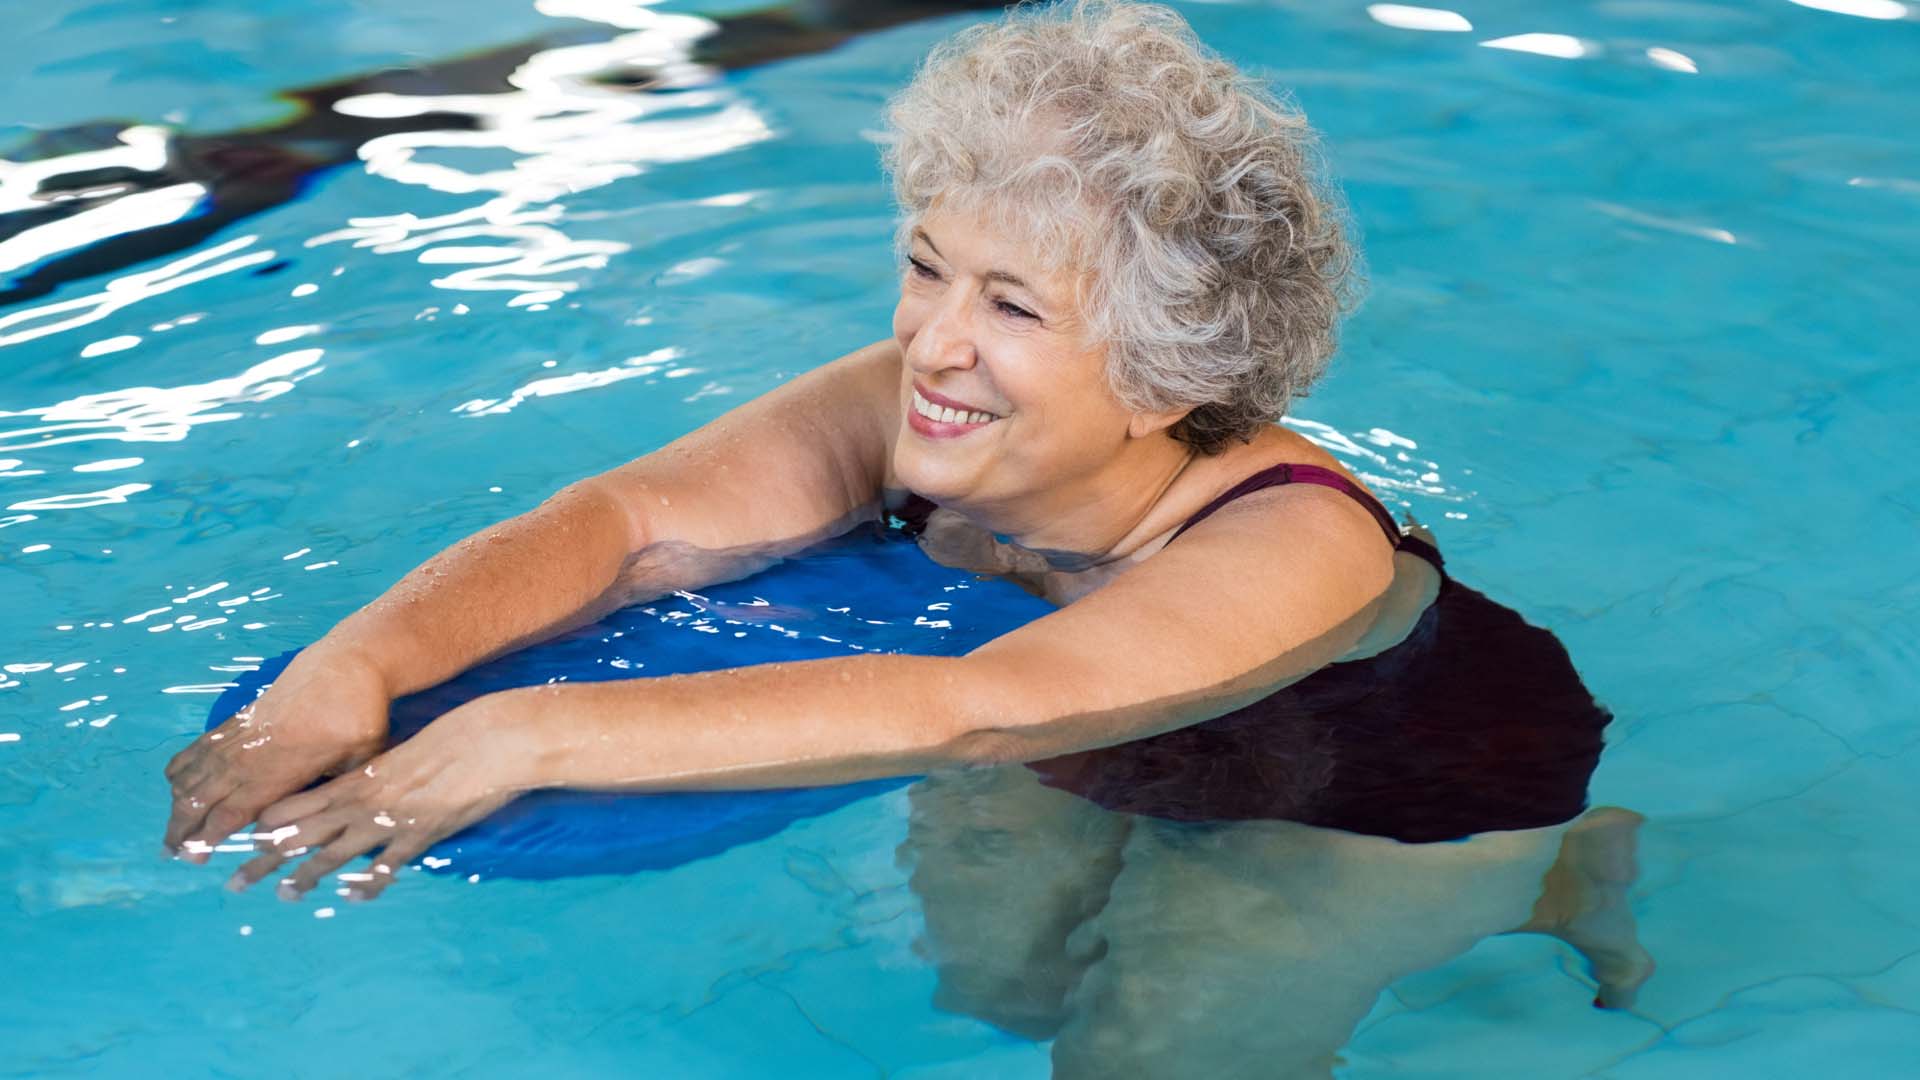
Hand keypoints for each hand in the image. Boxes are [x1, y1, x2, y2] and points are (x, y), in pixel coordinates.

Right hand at [163, 646, 389, 862]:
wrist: (347, 664)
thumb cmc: (359, 715)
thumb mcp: (360, 759)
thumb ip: (338, 791)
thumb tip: (329, 820)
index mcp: (278, 771)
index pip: (232, 812)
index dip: (209, 837)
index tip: (194, 858)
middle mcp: (250, 755)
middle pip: (201, 798)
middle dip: (183, 829)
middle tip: (172, 854)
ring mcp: (239, 736)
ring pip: (193, 775)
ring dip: (177, 804)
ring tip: (171, 832)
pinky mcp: (237, 720)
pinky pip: (197, 748)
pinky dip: (181, 769)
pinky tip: (176, 787)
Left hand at [227, 701, 527, 901]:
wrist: (487, 742)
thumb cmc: (450, 740)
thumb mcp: (403, 754)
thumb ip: (381, 775)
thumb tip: (367, 788)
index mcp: (357, 779)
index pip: (298, 805)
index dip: (269, 824)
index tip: (247, 840)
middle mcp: (362, 802)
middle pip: (301, 835)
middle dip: (266, 859)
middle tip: (236, 882)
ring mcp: (387, 821)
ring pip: (334, 854)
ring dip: (305, 877)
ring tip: (283, 895)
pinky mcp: (417, 836)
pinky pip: (385, 865)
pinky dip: (368, 884)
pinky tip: (353, 899)